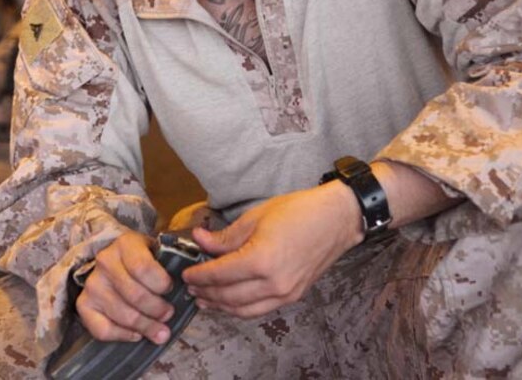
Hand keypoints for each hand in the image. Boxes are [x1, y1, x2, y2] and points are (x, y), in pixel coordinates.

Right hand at [75, 230, 174, 343]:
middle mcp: (105, 261)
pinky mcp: (83, 304)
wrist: (114, 258)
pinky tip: (136, 334)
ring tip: (160, 330)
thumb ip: (171, 263)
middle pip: (135, 295)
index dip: (161, 284)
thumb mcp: (156, 250)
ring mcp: (92, 284)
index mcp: (125, 243)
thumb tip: (188, 286)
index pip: (144, 268)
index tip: (170, 289)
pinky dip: (122, 335)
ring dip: (146, 327)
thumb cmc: (142, 257)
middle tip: (168, 315)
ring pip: (123, 315)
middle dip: (157, 310)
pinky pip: (102, 329)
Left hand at [181, 183, 362, 317]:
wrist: (336, 219)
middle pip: (228, 296)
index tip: (185, 274)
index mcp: (261, 260)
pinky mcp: (293, 296)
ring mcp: (285, 293)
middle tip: (190, 287)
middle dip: (205, 293)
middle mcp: (273, 283)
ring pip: (243, 310)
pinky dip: (240, 309)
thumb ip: (225, 236)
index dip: (198, 276)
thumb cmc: (298, 211)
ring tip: (204, 299)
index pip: (219, 275)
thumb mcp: (255, 217)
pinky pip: (260, 310)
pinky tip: (230, 302)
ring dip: (220, 306)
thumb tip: (199, 240)